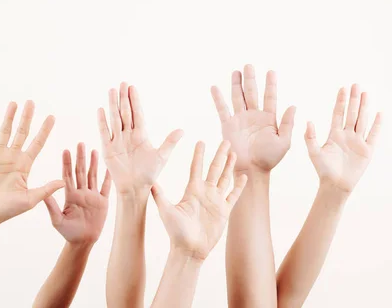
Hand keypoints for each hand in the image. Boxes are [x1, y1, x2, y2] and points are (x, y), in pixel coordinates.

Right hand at [0, 101, 64, 224]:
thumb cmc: (9, 211)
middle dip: (27, 118)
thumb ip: (45, 189)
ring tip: (14, 103)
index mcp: (25, 165)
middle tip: (32, 102)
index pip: (37, 143)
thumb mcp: (30, 199)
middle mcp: (13, 157)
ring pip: (4, 132)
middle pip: (22, 132)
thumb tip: (62, 181)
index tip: (52, 117)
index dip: (44, 130)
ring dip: (9, 118)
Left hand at [44, 143, 110, 244]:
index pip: (68, 175)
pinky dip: (108, 178)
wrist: (82, 241)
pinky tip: (109, 167)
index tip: (65, 150)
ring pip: (93, 176)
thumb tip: (44, 195)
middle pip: (81, 171)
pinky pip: (106, 187)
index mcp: (70, 195)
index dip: (67, 163)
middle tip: (80, 143)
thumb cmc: (68, 232)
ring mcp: (92, 196)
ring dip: (94, 163)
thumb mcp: (57, 220)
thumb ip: (52, 207)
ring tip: (94, 150)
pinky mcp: (102, 202)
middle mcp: (81, 192)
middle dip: (80, 157)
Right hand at [97, 83, 183, 193]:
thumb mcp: (161, 156)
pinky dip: (102, 121)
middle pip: (125, 112)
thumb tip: (182, 130)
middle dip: (124, 98)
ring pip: (115, 119)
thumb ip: (170, 142)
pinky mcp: (108, 149)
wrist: (135, 188)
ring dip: (113, 105)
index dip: (135, 100)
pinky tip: (101, 109)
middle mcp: (128, 135)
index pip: (138, 113)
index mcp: (141, 135)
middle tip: (122, 83)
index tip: (133, 87)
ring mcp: (117, 141)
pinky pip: (104, 132)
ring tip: (112, 91)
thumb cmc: (149, 174)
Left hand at [151, 141, 246, 259]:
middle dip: (220, 155)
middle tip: (225, 141)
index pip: (196, 168)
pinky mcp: (224, 211)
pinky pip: (233, 196)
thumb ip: (159, 195)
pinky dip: (239, 186)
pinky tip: (243, 176)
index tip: (201, 141)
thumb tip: (148, 181)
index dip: (199, 155)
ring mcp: (215, 201)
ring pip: (224, 179)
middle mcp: (204, 193)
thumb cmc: (176, 232)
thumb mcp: (166, 211)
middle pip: (214, 169)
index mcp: (192, 190)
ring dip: (229, 166)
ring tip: (234, 153)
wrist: (189, 250)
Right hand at [211, 64, 295, 172]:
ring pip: (237, 97)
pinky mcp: (228, 125)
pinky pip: (222, 109)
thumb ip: (288, 124)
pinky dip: (218, 99)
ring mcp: (240, 119)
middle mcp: (254, 116)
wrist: (251, 170)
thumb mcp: (284, 142)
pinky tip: (214, 88)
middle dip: (250, 79)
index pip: (270, 97)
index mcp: (269, 119)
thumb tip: (293, 106)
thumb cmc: (269, 159)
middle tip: (249, 65)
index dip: (270, 84)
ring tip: (236, 71)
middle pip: (252, 93)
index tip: (271, 71)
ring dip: (236, 84)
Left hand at [305, 84, 381, 193]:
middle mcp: (347, 135)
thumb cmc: (323, 169)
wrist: (335, 184)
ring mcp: (358, 141)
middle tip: (356, 85)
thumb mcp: (314, 152)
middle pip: (351, 113)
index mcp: (334, 134)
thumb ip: (310, 137)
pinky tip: (380, 113)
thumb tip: (308, 121)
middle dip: (354, 99)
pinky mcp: (367, 150)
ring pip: (362, 120)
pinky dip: (377, 124)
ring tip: (366, 93)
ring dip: (364, 107)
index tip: (343, 88)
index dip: (341, 101)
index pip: (338, 113)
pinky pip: (374, 135)